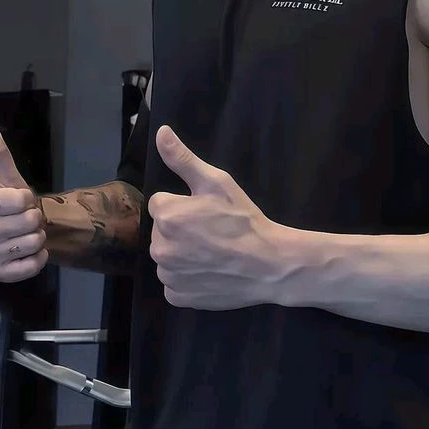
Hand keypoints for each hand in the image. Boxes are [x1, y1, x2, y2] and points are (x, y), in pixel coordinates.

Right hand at [0, 120, 47, 281]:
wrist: (24, 228)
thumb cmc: (15, 201)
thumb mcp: (10, 175)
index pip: (12, 200)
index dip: (27, 198)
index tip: (25, 198)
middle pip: (25, 223)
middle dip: (36, 218)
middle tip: (30, 217)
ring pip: (30, 243)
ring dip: (39, 237)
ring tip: (31, 232)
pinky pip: (27, 268)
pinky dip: (38, 259)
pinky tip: (35, 251)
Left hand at [148, 126, 283, 309]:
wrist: (269, 265)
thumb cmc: (244, 221)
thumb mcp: (217, 183)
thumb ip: (183, 159)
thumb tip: (161, 132)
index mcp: (166, 215)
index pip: (161, 204)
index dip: (184, 206)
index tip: (206, 214)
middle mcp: (159, 246)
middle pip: (162, 231)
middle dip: (181, 230)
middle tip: (212, 233)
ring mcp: (168, 275)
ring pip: (167, 257)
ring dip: (182, 255)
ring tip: (212, 254)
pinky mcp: (177, 296)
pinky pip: (174, 282)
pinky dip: (187, 279)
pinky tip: (209, 272)